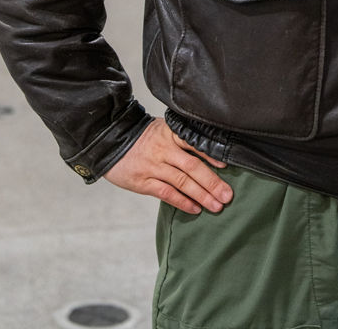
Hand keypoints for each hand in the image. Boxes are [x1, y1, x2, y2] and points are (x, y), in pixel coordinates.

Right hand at [104, 117, 232, 215]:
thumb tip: (209, 152)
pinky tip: (195, 209)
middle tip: (227, 195)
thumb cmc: (142, 137)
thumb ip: (182, 139)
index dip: (211, 155)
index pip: (194, 143)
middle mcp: (163, 149)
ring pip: (181, 182)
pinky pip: (166, 193)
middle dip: (212, 182)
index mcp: (170, 133)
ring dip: (201, 195)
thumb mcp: (162, 129)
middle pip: (192, 166)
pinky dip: (182, 202)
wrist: (110, 141)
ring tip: (216, 206)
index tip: (226, 166)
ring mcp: (153, 166)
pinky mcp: (143, 182)